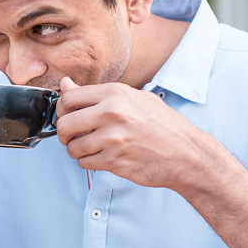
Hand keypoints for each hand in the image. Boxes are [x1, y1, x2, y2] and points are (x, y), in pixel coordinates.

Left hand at [55, 76, 209, 189]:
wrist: (186, 153)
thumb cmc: (162, 125)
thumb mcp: (134, 98)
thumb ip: (97, 93)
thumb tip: (65, 84)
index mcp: (115, 94)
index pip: (68, 98)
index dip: (61, 109)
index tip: (66, 116)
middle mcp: (112, 114)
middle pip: (64, 124)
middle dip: (64, 133)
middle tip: (73, 136)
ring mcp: (113, 139)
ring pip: (72, 147)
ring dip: (77, 150)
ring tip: (91, 147)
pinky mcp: (114, 161)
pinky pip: (84, 163)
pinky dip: (89, 162)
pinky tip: (102, 157)